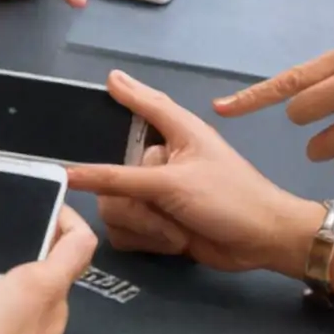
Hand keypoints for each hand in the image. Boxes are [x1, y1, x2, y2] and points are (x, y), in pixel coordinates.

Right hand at [68, 71, 314, 273]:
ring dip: (145, 226)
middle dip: (133, 203)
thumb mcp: (171, 184)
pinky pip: (123, 231)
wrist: (261, 244)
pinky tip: (171, 243)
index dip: (122, 96)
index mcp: (171, 133)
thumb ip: (117, 177)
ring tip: (174, 232)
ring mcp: (154, 194)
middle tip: (158, 209)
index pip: (139, 105)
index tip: (99, 89)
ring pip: (113, 209)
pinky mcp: (153, 224)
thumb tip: (72, 160)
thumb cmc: (228, 199)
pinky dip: (146, 241)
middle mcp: (157, 160)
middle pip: (109, 176)